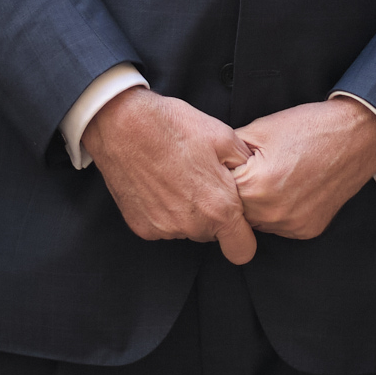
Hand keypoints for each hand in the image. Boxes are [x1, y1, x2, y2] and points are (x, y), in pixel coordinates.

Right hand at [92, 87, 259, 264]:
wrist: (122, 124)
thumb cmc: (174, 127)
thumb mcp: (224, 137)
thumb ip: (245, 166)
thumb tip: (254, 177)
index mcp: (219, 209)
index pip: (242, 250)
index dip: (243, 235)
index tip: (235, 218)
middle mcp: (192, 226)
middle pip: (212, 235)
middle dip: (213, 214)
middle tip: (201, 180)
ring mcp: (163, 229)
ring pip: (187, 229)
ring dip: (187, 212)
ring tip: (177, 177)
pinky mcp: (141, 226)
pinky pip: (162, 225)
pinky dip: (163, 210)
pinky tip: (158, 183)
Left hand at [226, 100, 375, 243]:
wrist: (355, 137)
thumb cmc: (307, 127)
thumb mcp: (259, 130)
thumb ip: (228, 152)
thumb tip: (207, 162)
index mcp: (255, 187)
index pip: (218, 192)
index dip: (220, 177)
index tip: (226, 167)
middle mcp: (272, 213)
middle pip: (235, 212)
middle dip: (236, 194)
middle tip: (249, 172)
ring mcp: (292, 225)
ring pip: (256, 221)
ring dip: (256, 206)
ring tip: (271, 178)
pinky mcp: (307, 230)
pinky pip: (279, 226)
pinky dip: (278, 211)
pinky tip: (288, 189)